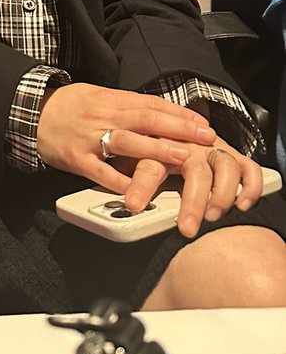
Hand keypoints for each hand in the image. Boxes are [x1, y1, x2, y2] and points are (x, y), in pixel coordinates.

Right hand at [36, 83, 215, 190]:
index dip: (179, 114)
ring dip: (156, 150)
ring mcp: (89, 138)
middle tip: (206, 138)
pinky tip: (139, 190)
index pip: (151, 104)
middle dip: (178, 129)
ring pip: (126, 142)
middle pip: (145, 119)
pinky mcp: (75, 158)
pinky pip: (100, 171)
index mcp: (111, 100)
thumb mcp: (98, 97)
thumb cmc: (69, 106)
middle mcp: (104, 116)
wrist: (30, 111)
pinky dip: (120, 181)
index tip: (204, 124)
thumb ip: (127, 108)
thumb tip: (164, 116)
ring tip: (183, 158)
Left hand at [122, 138, 263, 237]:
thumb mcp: (128, 158)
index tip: (133, 206)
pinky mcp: (232, 154)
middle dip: (192, 201)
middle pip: (194, 170)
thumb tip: (102, 203)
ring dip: (221, 193)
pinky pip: (248, 168)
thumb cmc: (147, 147)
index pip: (150, 164)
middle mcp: (189, 145)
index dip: (142, 185)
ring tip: (213, 216)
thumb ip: (120, 176)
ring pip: (224, 166)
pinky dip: (250, 185)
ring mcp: (213, 148)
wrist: (173, 125)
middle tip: (186, 228)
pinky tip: (242, 204)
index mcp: (158, 143)